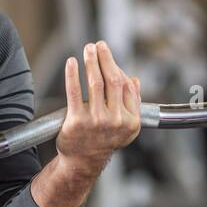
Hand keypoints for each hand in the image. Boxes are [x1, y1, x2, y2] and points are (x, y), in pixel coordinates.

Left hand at [54, 41, 140, 178]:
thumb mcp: (126, 127)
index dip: (116, 68)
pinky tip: (72, 62)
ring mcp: (95, 121)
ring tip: (88, 49)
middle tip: (99, 45)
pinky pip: (74, 92)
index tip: (108, 56)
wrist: (83, 162)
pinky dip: (73, 74)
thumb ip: (132, 104)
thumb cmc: (103, 141)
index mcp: (130, 120)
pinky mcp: (76, 121)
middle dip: (105, 58)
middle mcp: (115, 120)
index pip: (125, 86)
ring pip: (95, 83)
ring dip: (91, 62)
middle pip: (112, 81)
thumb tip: (134, 80)